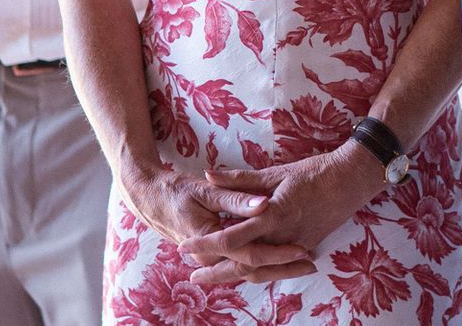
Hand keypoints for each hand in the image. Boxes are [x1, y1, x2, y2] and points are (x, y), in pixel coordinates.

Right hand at [119, 163, 301, 267]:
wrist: (149, 200)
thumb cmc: (177, 192)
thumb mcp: (206, 190)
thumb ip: (236, 195)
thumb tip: (263, 204)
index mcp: (210, 239)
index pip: (250, 252)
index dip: (278, 252)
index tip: (302, 249)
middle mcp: (212, 254)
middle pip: (253, 267)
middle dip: (283, 268)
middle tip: (312, 264)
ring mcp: (214, 256)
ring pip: (249, 269)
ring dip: (276, 269)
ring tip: (307, 266)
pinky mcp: (216, 251)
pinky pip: (241, 261)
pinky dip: (263, 262)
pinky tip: (284, 259)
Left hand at [177, 144, 384, 284]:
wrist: (354, 179)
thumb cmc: (316, 171)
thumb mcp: (277, 172)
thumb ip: (240, 180)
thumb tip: (208, 175)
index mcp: (273, 215)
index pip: (232, 237)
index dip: (206, 245)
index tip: (184, 249)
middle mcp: (283, 236)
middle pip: (242, 264)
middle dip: (215, 272)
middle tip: (193, 276)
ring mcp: (296, 245)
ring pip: (260, 270)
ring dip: (234, 275)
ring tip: (213, 276)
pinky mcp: (306, 247)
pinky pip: (277, 266)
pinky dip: (258, 271)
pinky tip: (246, 270)